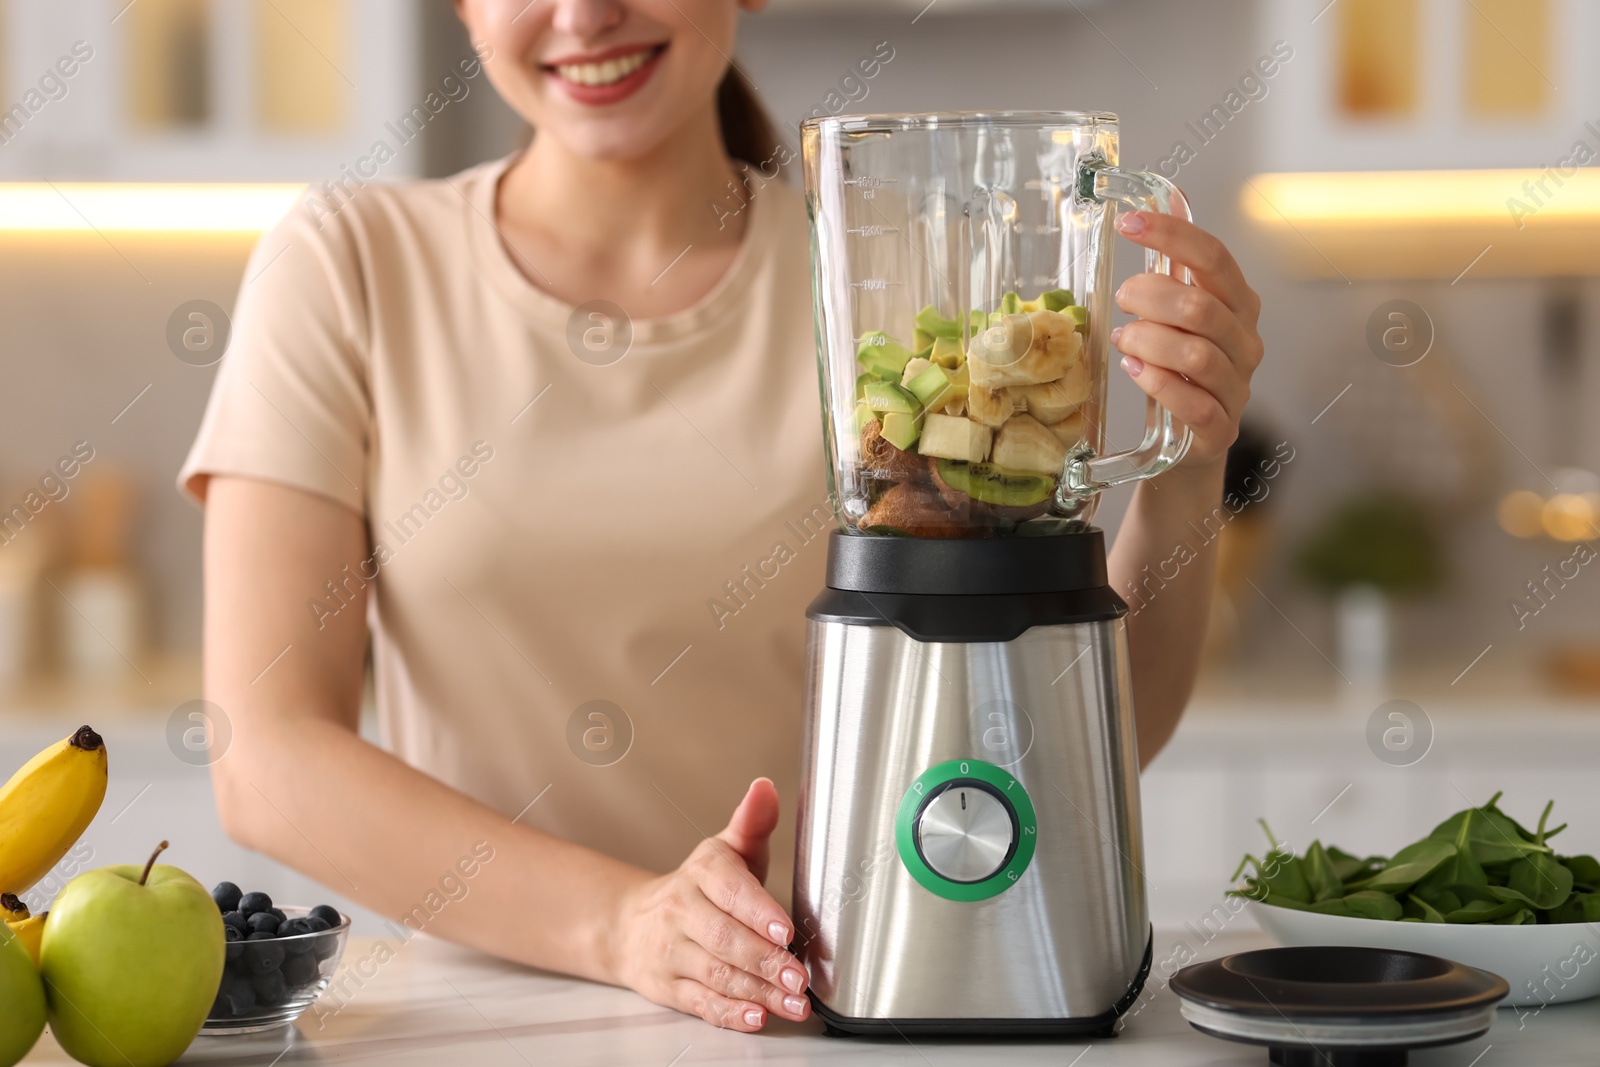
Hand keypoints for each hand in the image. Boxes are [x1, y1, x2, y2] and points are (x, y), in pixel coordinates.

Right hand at [610, 778, 809, 1030]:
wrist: (629, 923)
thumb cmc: (696, 888)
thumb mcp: (724, 851)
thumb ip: (752, 823)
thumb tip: (765, 787)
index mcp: (701, 874)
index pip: (730, 891)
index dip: (758, 912)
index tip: (785, 930)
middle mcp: (681, 911)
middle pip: (725, 939)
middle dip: (765, 960)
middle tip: (799, 976)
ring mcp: (672, 952)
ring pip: (717, 974)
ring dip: (758, 992)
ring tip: (793, 1003)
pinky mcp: (668, 987)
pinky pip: (701, 1003)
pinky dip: (730, 1013)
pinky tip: (756, 1018)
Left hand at [1110, 210, 1263, 465]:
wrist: (1189, 444)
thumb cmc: (1179, 371)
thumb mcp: (1174, 320)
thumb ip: (1168, 278)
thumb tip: (1147, 216)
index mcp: (1238, 304)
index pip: (1213, 257)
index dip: (1171, 235)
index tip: (1128, 223)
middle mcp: (1246, 341)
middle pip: (1201, 305)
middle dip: (1150, 297)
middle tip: (1121, 300)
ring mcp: (1237, 386)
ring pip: (1196, 352)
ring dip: (1149, 341)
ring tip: (1124, 340)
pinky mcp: (1220, 428)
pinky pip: (1194, 402)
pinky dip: (1158, 383)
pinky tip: (1135, 371)